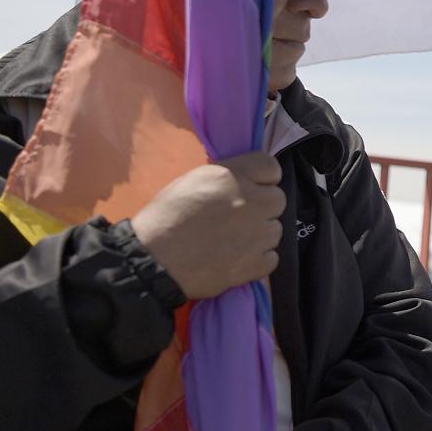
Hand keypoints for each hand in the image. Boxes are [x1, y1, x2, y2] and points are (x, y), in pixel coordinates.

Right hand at [130, 152, 284, 299]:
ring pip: (275, 230)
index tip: (252, 188)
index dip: (263, 178)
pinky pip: (271, 258)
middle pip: (278, 199)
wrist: (153, 259)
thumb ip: (225, 178)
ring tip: (234, 242)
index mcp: (233, 176)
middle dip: (263, 207)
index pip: (270, 167)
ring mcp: (257, 234)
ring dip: (260, 235)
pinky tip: (237, 260)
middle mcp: (251, 201)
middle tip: (240, 218)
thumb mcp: (193, 181)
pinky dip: (258, 260)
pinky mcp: (255, 264)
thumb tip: (242, 181)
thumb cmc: (164, 217)